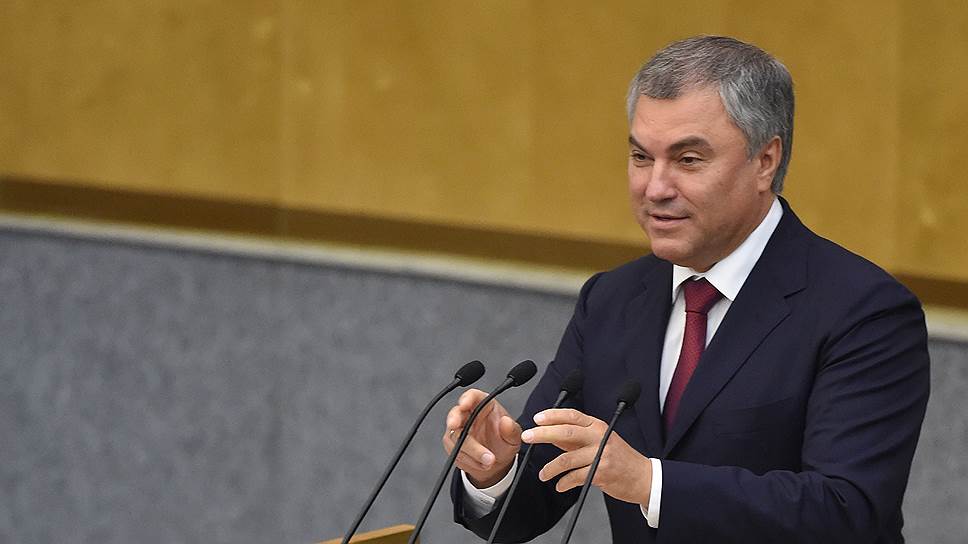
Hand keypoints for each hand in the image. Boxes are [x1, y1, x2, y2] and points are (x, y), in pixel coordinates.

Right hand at [442, 389, 522, 487]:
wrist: (496, 462)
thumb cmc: (503, 442)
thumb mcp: (514, 437)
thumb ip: (511, 430)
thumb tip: (506, 422)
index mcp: (483, 405)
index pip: (472, 395)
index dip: (467, 398)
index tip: (464, 404)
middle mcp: (468, 414)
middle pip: (456, 413)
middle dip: (454, 420)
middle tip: (456, 427)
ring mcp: (458, 429)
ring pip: (455, 436)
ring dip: (471, 450)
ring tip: (489, 461)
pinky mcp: (452, 443)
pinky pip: (454, 451)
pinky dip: (468, 460)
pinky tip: (481, 464)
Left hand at [521, 408, 651, 506]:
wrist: (644, 477)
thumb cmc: (619, 458)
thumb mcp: (599, 441)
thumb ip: (575, 438)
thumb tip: (549, 433)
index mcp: (598, 426)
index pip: (572, 415)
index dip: (552, 415)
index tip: (536, 418)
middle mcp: (600, 437)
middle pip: (566, 432)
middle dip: (543, 434)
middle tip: (528, 437)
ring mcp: (602, 454)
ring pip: (568, 458)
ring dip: (551, 468)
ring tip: (544, 474)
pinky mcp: (602, 472)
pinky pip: (575, 477)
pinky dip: (564, 482)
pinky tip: (559, 486)